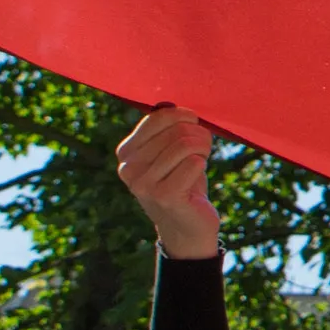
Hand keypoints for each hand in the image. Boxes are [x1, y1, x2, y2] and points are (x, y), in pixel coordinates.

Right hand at [116, 106, 222, 258]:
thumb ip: (168, 127)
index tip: (194, 125)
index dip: (184, 116)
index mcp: (126, 152)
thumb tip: (171, 105)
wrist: (188, 225)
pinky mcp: (163, 196)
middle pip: (177, 130)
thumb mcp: (171, 150)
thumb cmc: (183, 181)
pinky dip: (202, 166)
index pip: (158, 116)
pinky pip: (193, 164)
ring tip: (201, 160)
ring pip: (185, 144)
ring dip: (202, 149)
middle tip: (202, 149)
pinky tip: (195, 178)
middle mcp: (128, 168)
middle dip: (198, 135)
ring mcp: (143, 184)